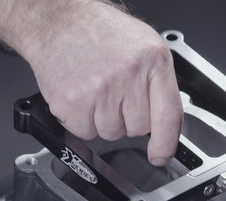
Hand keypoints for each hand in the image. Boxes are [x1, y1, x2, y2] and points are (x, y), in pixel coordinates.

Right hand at [23, 1, 182, 165]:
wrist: (56, 20)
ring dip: (104, 120)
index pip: (168, 115)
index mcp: (152, 59)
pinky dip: (82, 121)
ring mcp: (99, 90)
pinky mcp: (72, 103)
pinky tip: (81, 96)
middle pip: (139, 128)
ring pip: (112, 133)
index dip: (166, 144)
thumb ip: (158, 83)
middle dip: (128, 118)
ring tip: (96, 90)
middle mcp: (127, 74)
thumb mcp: (143, 46)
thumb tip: (166, 125)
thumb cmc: (99, 32)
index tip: (161, 155)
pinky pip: (86, 133)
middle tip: (115, 92)